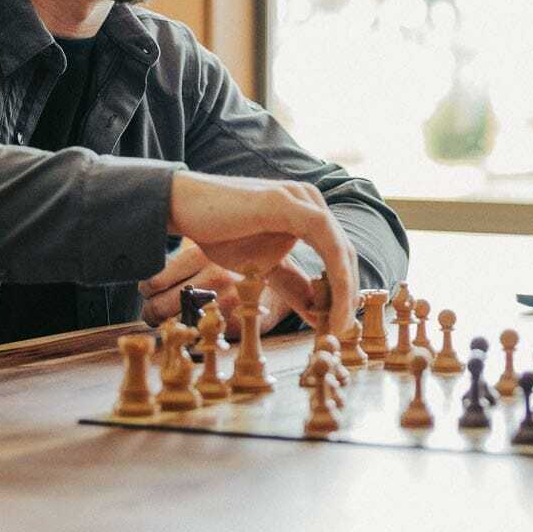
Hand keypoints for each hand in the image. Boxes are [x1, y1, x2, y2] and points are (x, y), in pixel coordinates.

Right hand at [166, 172, 356, 334]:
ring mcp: (302, 199)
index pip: (338, 255)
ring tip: (339, 325)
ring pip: (341, 249)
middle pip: (345, 253)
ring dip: (346, 290)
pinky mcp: (289, 202)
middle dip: (350, 296)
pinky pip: (326, 239)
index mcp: (308, 212)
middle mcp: (311, 201)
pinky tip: (334, 301)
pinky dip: (335, 273)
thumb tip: (316, 315)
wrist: (182, 208)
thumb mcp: (262, 267)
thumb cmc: (219, 234)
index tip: (340, 325)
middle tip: (345, 332)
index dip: (344, 291)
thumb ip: (292, 285)